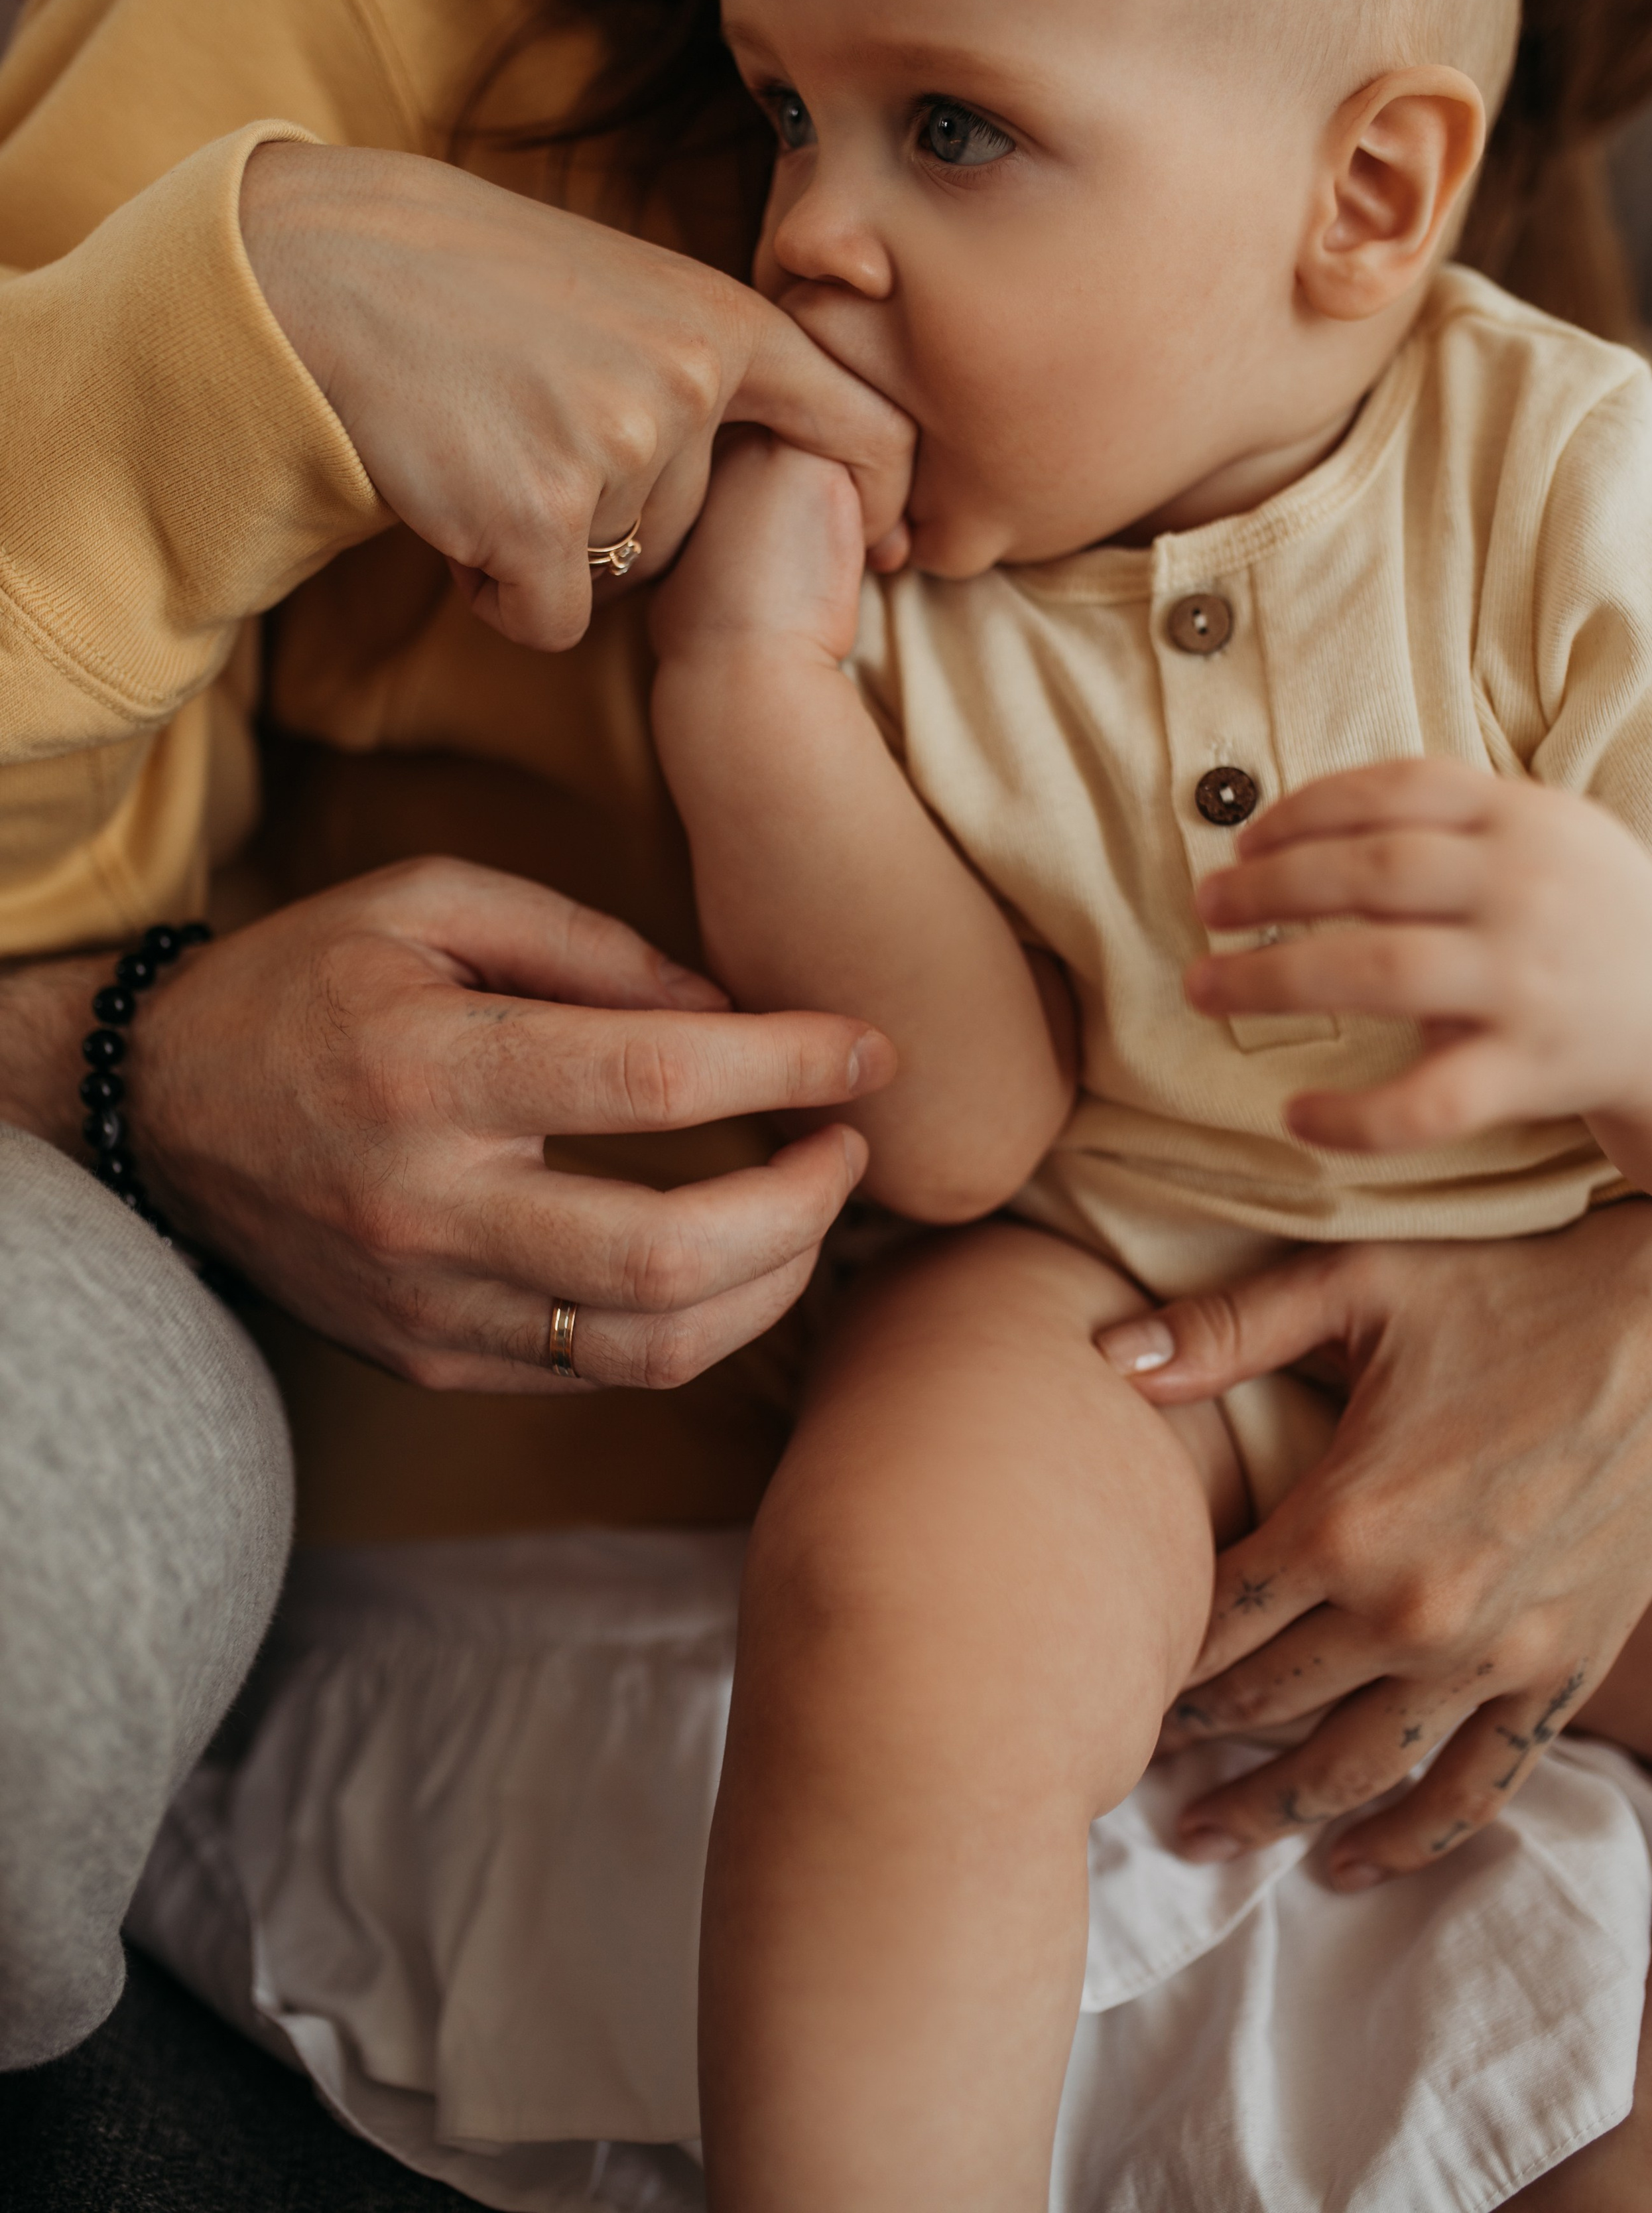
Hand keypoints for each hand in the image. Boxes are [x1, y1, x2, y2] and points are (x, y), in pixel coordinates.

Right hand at [122, 858, 895, 1390]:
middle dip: (805, 1209)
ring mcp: (427, 1304)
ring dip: (773, 1287)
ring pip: (652, 1349)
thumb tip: (729, 1011)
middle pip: (670, 1254)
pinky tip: (727, 1261)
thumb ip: (585, 944)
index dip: (788, 1063)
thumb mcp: (428, 903)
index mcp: (430, 1069)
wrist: (157, 1113)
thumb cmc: (307, 983)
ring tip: (812, 1213)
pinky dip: (691, 1323)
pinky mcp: (430, 1359)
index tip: (868, 1051)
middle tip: (851, 1149)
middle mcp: (428, 1206)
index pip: (652, 1080)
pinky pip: (596, 1373)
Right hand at [240, 142, 914, 650]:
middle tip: (528, 435)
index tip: (889, 543)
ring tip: (481, 446)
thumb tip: (796, 452)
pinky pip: (552, 622)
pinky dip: (497, 593)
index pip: (859, 423)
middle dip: (610, 523)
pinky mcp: (539, 514)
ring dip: (544, 551)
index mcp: (722, 319)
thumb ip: (705, 360)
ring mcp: (617, 445)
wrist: (316, 269)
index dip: (882, 498)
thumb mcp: (616, 287)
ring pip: (615, 580)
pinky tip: (452, 506)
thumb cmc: (460, 281)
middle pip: (691, 536)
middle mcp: (689, 381)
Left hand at [1095, 1203, 1651, 1884]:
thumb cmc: (1510, 1289)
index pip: (1215, 1621)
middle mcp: (1412, 1608)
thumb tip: (1107, 1353)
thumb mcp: (1357, 1284)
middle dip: (1195, 1738)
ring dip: (1275, 1813)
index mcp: (1344, 1519)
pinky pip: (1479, 1786)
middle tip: (1137, 1759)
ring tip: (1207, 1837)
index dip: (1152, 1654)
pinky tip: (1353, 1863)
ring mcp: (1493, 1654)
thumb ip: (1225, 1328)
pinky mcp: (1563, 1671)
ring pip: (1357, 1769)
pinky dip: (1412, 1837)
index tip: (1109, 1669)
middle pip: (1269, 1704)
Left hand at [1187, 758, 1651, 1171]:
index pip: (1394, 790)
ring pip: (1379, 971)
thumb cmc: (1586, 915)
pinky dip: (1354, 1116)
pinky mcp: (1530, 1069)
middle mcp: (1524, 891)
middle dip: (1268, 888)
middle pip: (1370, 871)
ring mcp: (1527, 981)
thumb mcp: (1546, 834)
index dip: (1302, 810)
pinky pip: (1429, 1101)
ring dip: (1273, 979)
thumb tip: (1295, 824)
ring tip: (1203, 986)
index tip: (1242, 842)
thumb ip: (1447, 819)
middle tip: (1204, 907)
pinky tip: (1296, 1116)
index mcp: (1523, 819)